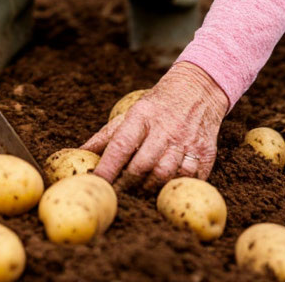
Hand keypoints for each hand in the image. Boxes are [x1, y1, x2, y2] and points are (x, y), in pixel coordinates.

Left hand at [82, 62, 228, 187]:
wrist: (198, 89)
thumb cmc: (157, 106)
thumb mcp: (131, 112)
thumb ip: (106, 136)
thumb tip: (78, 153)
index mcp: (143, 115)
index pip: (121, 145)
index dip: (108, 168)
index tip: (97, 183)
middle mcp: (166, 128)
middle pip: (143, 165)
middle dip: (127, 184)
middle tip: (117, 194)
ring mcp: (187, 141)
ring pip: (165, 175)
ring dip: (149, 189)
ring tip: (139, 193)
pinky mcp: (205, 153)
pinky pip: (189, 178)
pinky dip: (174, 187)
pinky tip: (165, 188)